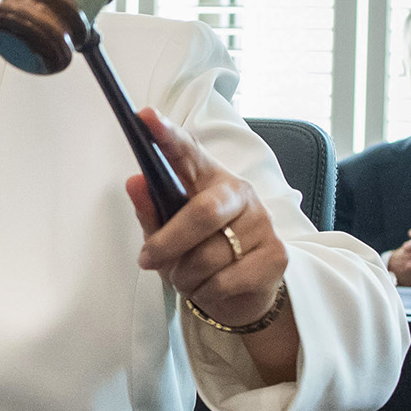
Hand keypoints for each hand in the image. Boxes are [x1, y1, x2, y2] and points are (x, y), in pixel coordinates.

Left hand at [125, 108, 296, 382]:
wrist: (242, 292)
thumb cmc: (198, 253)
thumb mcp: (166, 232)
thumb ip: (150, 209)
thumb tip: (135, 182)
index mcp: (208, 178)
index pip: (187, 151)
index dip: (166, 134)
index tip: (145, 117)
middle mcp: (239, 193)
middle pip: (201, 213)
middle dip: (168, 242)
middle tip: (148, 260)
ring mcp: (262, 223)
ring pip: (210, 255)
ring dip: (186, 276)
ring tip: (188, 279)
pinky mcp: (276, 256)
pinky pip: (226, 280)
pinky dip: (207, 293)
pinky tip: (211, 289)